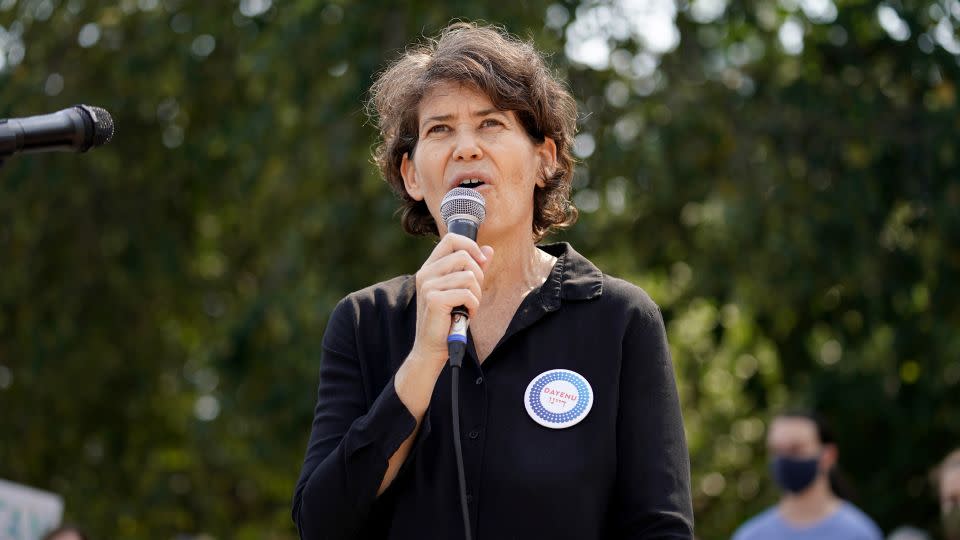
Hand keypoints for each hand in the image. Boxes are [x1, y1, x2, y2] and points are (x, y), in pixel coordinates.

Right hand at [409, 233, 493, 368]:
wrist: (433, 347)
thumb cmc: (448, 318)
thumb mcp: (462, 289)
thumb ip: (474, 269)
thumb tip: (488, 250)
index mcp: (430, 267)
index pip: (451, 239)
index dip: (470, 245)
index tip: (481, 260)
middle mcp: (426, 273)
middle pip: (463, 255)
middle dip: (478, 275)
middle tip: (474, 293)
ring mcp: (428, 285)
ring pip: (469, 276)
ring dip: (476, 294)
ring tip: (469, 306)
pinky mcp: (434, 299)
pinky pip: (467, 293)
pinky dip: (473, 306)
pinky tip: (466, 314)